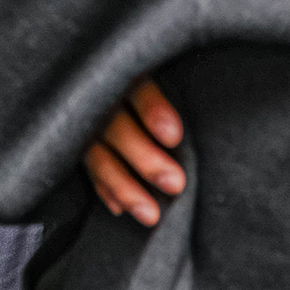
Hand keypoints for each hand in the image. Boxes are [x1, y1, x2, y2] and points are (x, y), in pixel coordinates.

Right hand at [82, 77, 184, 227]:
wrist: (106, 81)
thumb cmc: (160, 77)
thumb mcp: (167, 82)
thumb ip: (173, 98)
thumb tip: (211, 119)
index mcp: (127, 75)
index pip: (138, 89)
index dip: (152, 110)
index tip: (173, 137)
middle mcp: (102, 97)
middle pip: (116, 126)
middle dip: (144, 158)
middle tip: (175, 183)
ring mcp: (85, 123)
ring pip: (98, 156)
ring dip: (124, 187)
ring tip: (151, 214)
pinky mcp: (78, 144)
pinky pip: (90, 172)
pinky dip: (106, 190)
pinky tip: (120, 209)